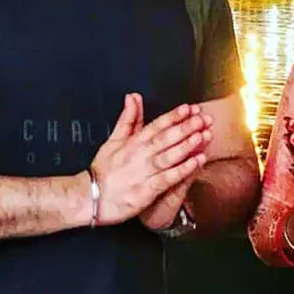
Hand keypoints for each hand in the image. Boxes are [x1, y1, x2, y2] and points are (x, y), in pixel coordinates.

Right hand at [88, 94, 210, 226]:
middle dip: (186, 127)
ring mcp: (143, 172)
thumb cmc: (103, 170)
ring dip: (187, 145)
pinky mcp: (146, 190)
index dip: (173, 116)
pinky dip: (183, 170)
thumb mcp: (112, 140)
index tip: (189, 108)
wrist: (90, 197)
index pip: (156, 125)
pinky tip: (197, 162)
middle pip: (165, 138)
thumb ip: (128, 118)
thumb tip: (133, 96)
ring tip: (204, 135)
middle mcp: (139, 154)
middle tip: (204, 118)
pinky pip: (167, 178)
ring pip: (168, 155)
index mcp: (132, 142)